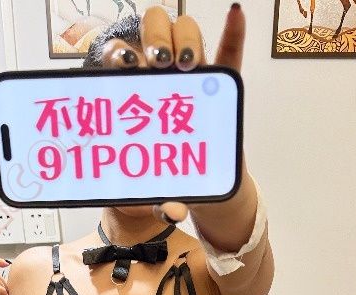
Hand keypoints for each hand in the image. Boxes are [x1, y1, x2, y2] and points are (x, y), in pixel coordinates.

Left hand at [100, 2, 246, 225]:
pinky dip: (233, 31)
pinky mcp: (220, 86)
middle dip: (153, 39)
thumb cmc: (168, 182)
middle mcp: (161, 78)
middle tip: (157, 63)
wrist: (199, 188)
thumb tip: (173, 213)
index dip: (120, 56)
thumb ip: (162, 202)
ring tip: (185, 63)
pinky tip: (235, 13)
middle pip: (153, 35)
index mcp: (135, 95)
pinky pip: (229, 53)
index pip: (121, 60)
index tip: (127, 66)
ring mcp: (192, 78)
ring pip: (185, 35)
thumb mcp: (158, 194)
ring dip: (184, 38)